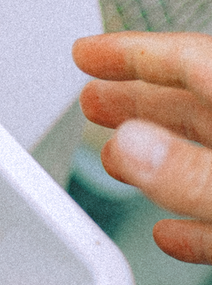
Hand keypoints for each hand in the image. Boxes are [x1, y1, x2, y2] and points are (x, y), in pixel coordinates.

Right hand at [74, 31, 211, 262]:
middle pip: (196, 104)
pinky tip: (167, 231)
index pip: (190, 62)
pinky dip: (191, 214)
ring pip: (207, 155)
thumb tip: (128, 146)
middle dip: (136, 100)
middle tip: (91, 100)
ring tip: (112, 156)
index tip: (86, 53)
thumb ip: (189, 172)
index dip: (131, 53)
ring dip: (155, 156)